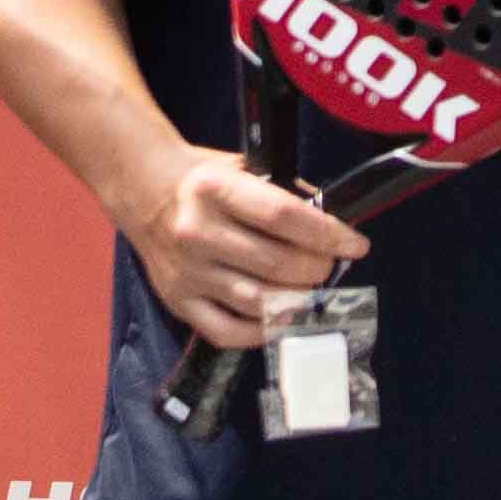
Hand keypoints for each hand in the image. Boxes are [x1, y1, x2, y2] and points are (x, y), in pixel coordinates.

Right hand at [122, 141, 370, 348]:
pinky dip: (262, 331)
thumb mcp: (243, 168)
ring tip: (308, 289)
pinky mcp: (178, 301)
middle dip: (317, 269)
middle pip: (277, 264)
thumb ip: (286, 196)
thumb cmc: (205, 181)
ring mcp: (186, 271)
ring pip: (258, 302)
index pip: (284, 216)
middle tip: (327, 267)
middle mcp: (196, 231)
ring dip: (297, 301)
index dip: (328, 234)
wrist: (145, 193)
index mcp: (214, 188)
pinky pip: (228, 331)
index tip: (355, 244)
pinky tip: (281, 316)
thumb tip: (333, 230)